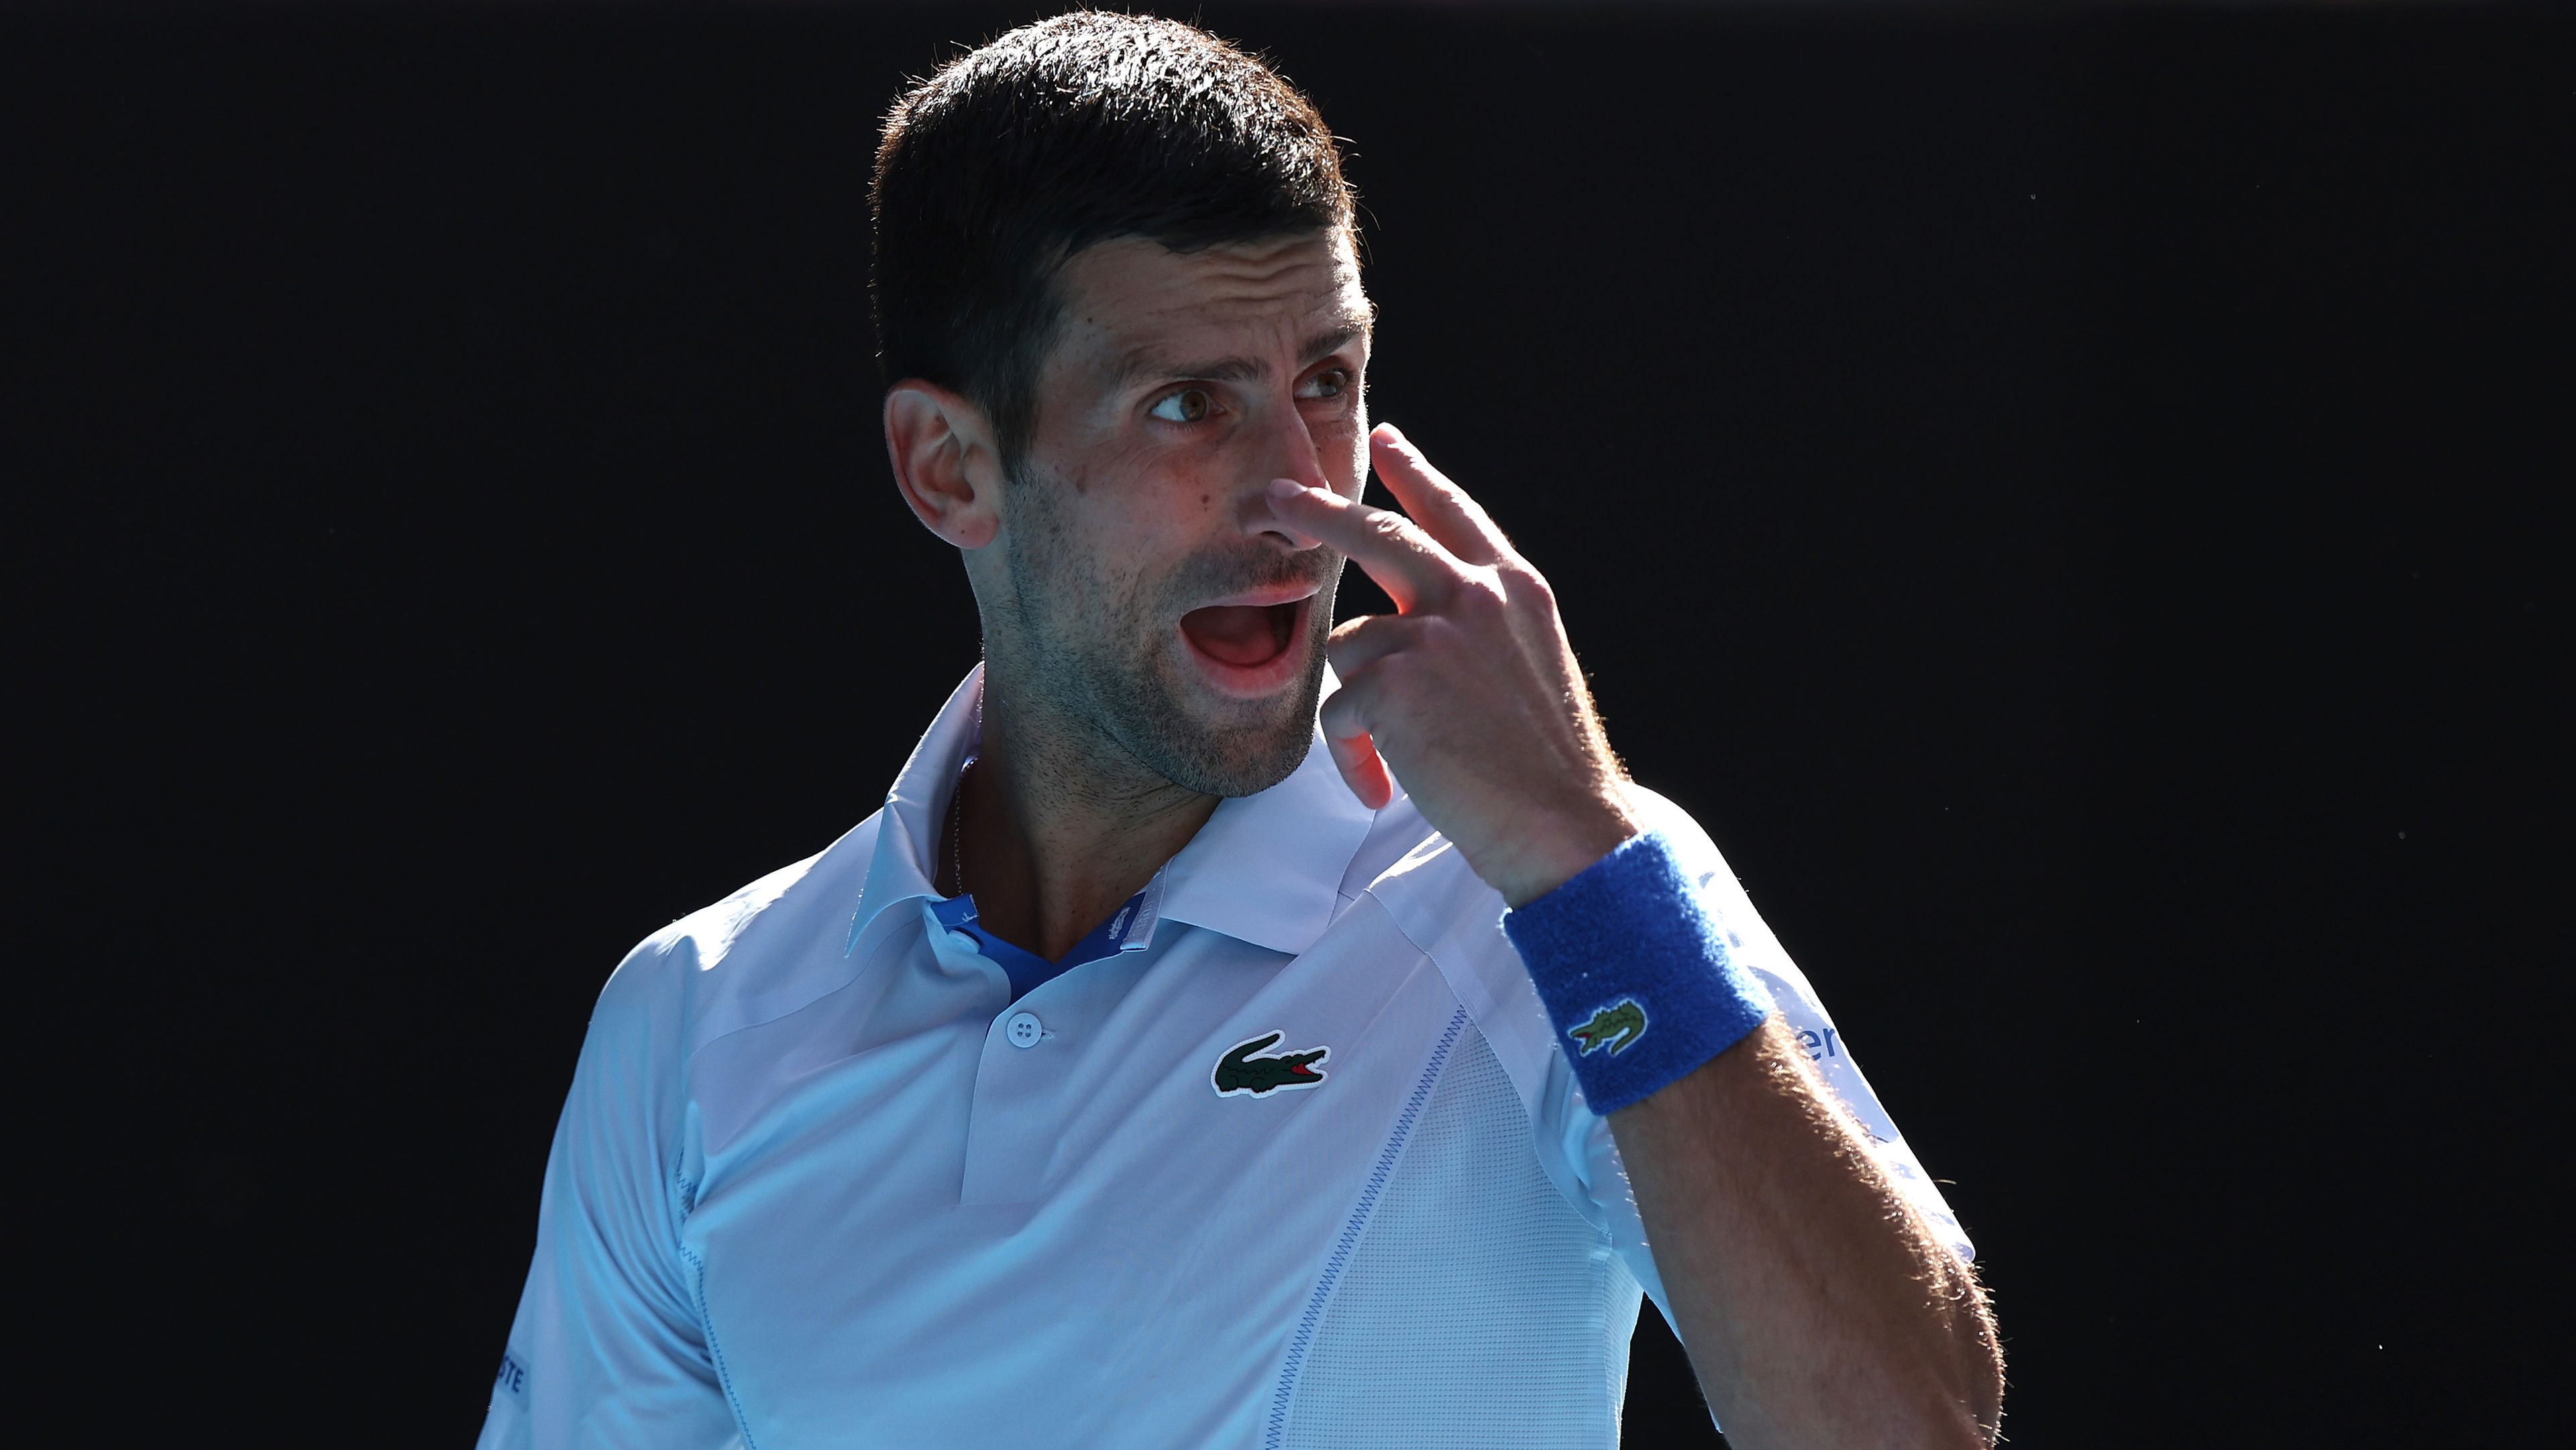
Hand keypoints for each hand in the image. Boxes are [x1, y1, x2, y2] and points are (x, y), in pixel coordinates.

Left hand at [1265, 422, 1641, 907]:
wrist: (1566, 824)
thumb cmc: (1549, 766)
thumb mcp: (1533, 665)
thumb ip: (1483, 626)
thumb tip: (1423, 620)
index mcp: (1515, 588)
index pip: (1454, 513)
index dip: (1415, 474)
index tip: (1386, 440)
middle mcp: (1474, 594)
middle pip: (1377, 531)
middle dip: (1319, 510)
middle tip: (1277, 497)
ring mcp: (1431, 633)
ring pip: (1348, 642)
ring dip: (1359, 703)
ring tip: (1398, 757)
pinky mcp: (1392, 681)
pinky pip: (1339, 710)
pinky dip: (1353, 754)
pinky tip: (1383, 786)